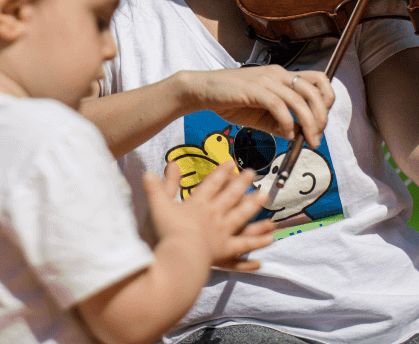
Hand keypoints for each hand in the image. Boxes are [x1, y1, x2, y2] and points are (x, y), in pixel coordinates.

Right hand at [145, 160, 273, 271]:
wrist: (180, 255)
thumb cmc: (167, 231)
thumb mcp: (158, 205)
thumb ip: (157, 187)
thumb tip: (149, 171)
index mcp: (198, 204)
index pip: (211, 184)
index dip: (221, 172)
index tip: (231, 163)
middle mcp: (213, 215)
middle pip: (230, 195)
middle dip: (241, 182)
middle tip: (252, 172)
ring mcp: (222, 232)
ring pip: (241, 215)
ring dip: (253, 205)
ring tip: (265, 196)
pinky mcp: (226, 250)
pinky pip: (244, 244)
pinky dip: (257, 242)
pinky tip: (270, 238)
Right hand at [180, 67, 333, 147]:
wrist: (203, 91)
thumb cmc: (231, 100)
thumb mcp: (261, 115)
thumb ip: (280, 123)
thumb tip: (300, 136)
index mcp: (282, 76)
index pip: (318, 79)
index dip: (327, 99)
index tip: (322, 121)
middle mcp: (278, 74)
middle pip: (315, 89)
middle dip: (322, 115)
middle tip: (317, 136)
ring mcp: (266, 80)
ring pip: (299, 99)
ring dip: (309, 122)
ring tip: (308, 139)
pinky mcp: (254, 89)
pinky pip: (278, 106)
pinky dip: (287, 122)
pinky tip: (285, 133)